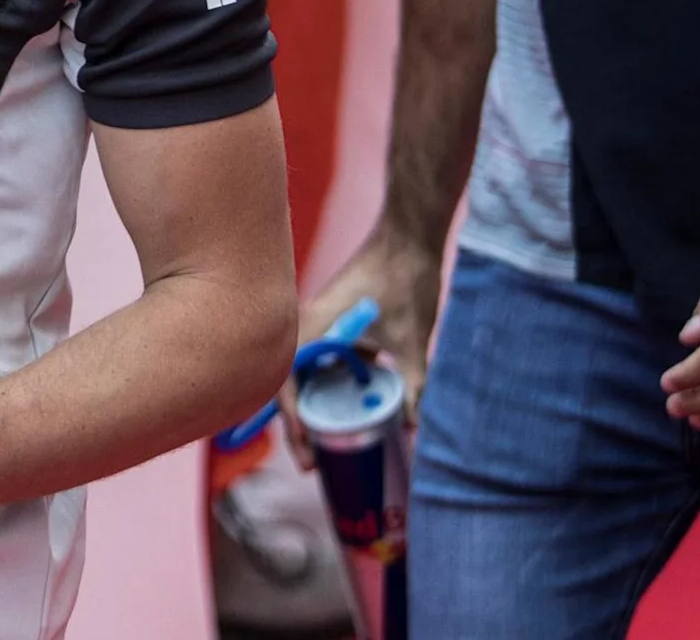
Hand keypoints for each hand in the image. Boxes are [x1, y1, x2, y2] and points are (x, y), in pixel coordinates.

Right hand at [281, 227, 441, 466]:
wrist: (407, 236)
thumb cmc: (403, 281)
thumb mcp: (412, 342)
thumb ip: (411, 388)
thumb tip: (412, 430)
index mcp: (312, 331)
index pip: (287, 389)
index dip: (295, 428)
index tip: (308, 458)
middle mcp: (304, 327)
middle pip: (288, 386)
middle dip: (297, 425)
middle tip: (312, 462)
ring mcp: (316, 323)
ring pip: (302, 374)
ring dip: (310, 405)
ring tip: (323, 441)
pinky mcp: (330, 320)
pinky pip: (318, 360)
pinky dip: (326, 384)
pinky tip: (346, 403)